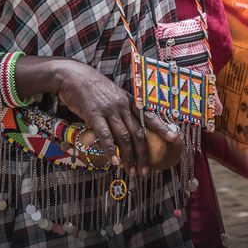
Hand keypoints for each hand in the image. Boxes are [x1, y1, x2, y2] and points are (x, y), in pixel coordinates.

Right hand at [51, 60, 177, 175]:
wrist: (74, 76)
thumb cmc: (92, 88)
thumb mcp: (112, 96)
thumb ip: (120, 112)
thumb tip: (125, 132)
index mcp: (129, 101)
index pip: (149, 116)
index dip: (162, 128)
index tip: (174, 139)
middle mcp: (123, 106)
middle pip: (139, 133)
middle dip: (144, 154)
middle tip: (146, 171)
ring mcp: (109, 110)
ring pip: (125, 137)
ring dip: (130, 157)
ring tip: (132, 172)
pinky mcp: (94, 114)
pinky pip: (105, 135)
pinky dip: (111, 150)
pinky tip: (114, 162)